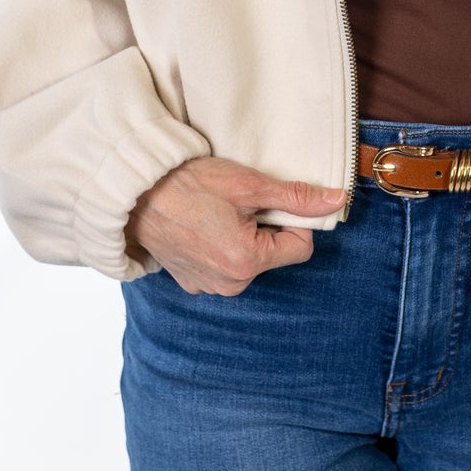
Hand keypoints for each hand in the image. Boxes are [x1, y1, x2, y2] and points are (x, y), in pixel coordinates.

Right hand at [125, 156, 347, 295]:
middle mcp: (229, 284)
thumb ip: (296, 197)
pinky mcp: (191, 282)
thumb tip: (336, 201)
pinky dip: (220, 246)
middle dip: (266, 228)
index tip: (270, 201)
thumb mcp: (249, 185)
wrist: (135, 191)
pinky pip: (222, 266)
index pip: (300, 247)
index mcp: (247, 263)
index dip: (293, 220)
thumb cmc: (189, 184)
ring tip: (216, 212)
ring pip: (248, 260)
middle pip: (273, 254)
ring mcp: (207, 286)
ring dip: (243, 237)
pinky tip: (202, 224)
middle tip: (238, 203)